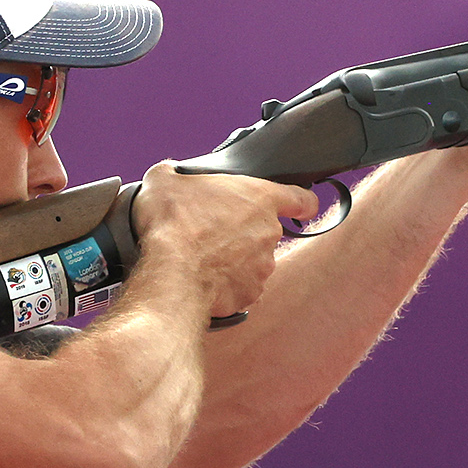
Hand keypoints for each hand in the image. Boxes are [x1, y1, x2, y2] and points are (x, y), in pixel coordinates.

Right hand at [132, 162, 319, 318]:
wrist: (170, 272)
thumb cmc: (172, 222)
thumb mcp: (166, 180)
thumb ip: (178, 174)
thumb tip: (171, 175)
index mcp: (260, 198)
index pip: (301, 199)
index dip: (300, 204)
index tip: (299, 209)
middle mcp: (269, 232)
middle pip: (265, 232)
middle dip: (244, 233)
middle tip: (213, 233)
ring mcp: (263, 266)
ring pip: (254, 261)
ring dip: (235, 260)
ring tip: (203, 258)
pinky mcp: (250, 293)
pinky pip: (242, 287)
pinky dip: (226, 285)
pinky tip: (204, 279)